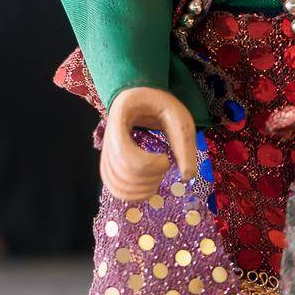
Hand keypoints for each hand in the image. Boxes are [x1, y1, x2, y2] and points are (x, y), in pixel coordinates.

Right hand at [100, 87, 197, 201]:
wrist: (142, 99)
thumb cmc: (161, 104)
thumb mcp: (179, 117)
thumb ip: (185, 144)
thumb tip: (187, 175)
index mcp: (122, 115)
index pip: (124, 153)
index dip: (147, 165)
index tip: (164, 157)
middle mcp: (108, 134)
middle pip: (122, 171)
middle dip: (149, 178)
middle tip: (164, 166)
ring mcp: (107, 149)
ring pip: (115, 183)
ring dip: (141, 189)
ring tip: (157, 178)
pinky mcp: (110, 161)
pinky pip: (113, 185)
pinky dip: (131, 195)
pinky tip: (148, 187)